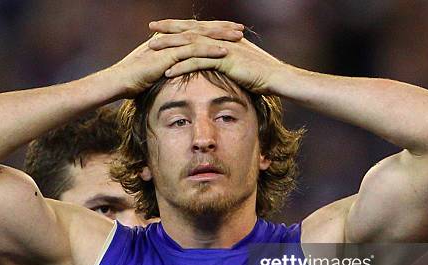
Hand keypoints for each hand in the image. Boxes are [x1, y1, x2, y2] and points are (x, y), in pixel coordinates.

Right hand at [108, 20, 244, 97]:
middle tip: (240, 28)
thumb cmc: (133, 80)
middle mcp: (171, 38)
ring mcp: (170, 45)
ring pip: (200, 37)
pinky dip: (209, 50)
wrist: (119, 81)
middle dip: (221, 29)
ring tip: (238, 38)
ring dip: (220, 37)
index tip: (229, 32)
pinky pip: (193, 51)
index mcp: (169, 40)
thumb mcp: (154, 72)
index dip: (212, 31)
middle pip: (200, 30)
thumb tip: (175, 73)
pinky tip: (224, 52)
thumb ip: (166, 68)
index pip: (194, 32)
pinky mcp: (168, 55)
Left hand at [149, 19, 284, 94]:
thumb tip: (219, 60)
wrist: (276, 77)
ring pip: (190, 44)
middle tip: (151, 28)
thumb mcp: (241, 61)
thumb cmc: (260, 73)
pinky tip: (168, 72)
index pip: (197, 28)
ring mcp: (222, 48)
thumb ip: (227, 57)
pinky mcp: (224, 61)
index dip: (179, 25)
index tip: (163, 26)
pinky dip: (182, 67)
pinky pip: (198, 62)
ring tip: (152, 49)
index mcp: (223, 36)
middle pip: (190, 31)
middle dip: (169, 29)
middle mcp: (221, 38)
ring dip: (170, 46)